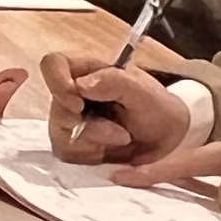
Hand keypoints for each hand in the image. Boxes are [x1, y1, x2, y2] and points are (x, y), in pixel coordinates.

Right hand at [35, 51, 190, 164]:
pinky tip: (110, 151)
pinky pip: (68, 154)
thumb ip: (115, 82)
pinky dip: (92, 156)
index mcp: (86, 70)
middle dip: (89, 127)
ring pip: (60, 135)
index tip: (78, 104)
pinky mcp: (70, 145)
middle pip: (58, 108)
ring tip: (123, 140)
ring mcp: (68, 120)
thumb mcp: (144, 92)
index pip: (53, 64)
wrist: (167, 139)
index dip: (57, 82)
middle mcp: (71, 93)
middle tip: (122, 134)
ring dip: (95, 143)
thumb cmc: (156, 108)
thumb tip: (80, 85)